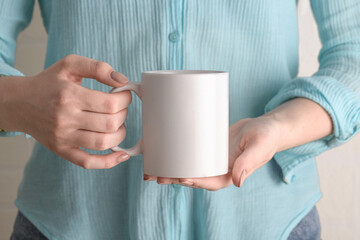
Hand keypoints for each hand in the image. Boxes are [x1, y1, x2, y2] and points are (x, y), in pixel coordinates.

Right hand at [0, 54, 131, 168]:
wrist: (19, 103)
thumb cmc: (48, 83)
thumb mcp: (70, 65)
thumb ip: (98, 68)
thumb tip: (123, 80)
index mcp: (69, 95)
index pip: (110, 103)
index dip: (125, 99)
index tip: (125, 95)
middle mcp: (65, 118)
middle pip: (110, 123)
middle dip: (123, 114)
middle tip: (120, 108)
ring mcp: (63, 137)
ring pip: (103, 142)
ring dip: (120, 134)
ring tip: (118, 124)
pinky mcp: (61, 150)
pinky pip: (88, 162)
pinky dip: (109, 162)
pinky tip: (121, 155)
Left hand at [144, 98, 332, 190]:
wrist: (266, 126)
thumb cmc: (267, 136)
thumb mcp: (259, 147)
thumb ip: (249, 163)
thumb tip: (238, 182)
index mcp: (231, 174)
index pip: (210, 181)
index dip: (194, 181)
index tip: (179, 178)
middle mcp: (219, 169)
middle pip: (194, 176)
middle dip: (175, 178)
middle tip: (155, 175)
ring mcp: (212, 158)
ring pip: (189, 166)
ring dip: (171, 168)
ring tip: (151, 168)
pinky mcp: (208, 147)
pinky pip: (192, 153)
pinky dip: (178, 154)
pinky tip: (164, 151)